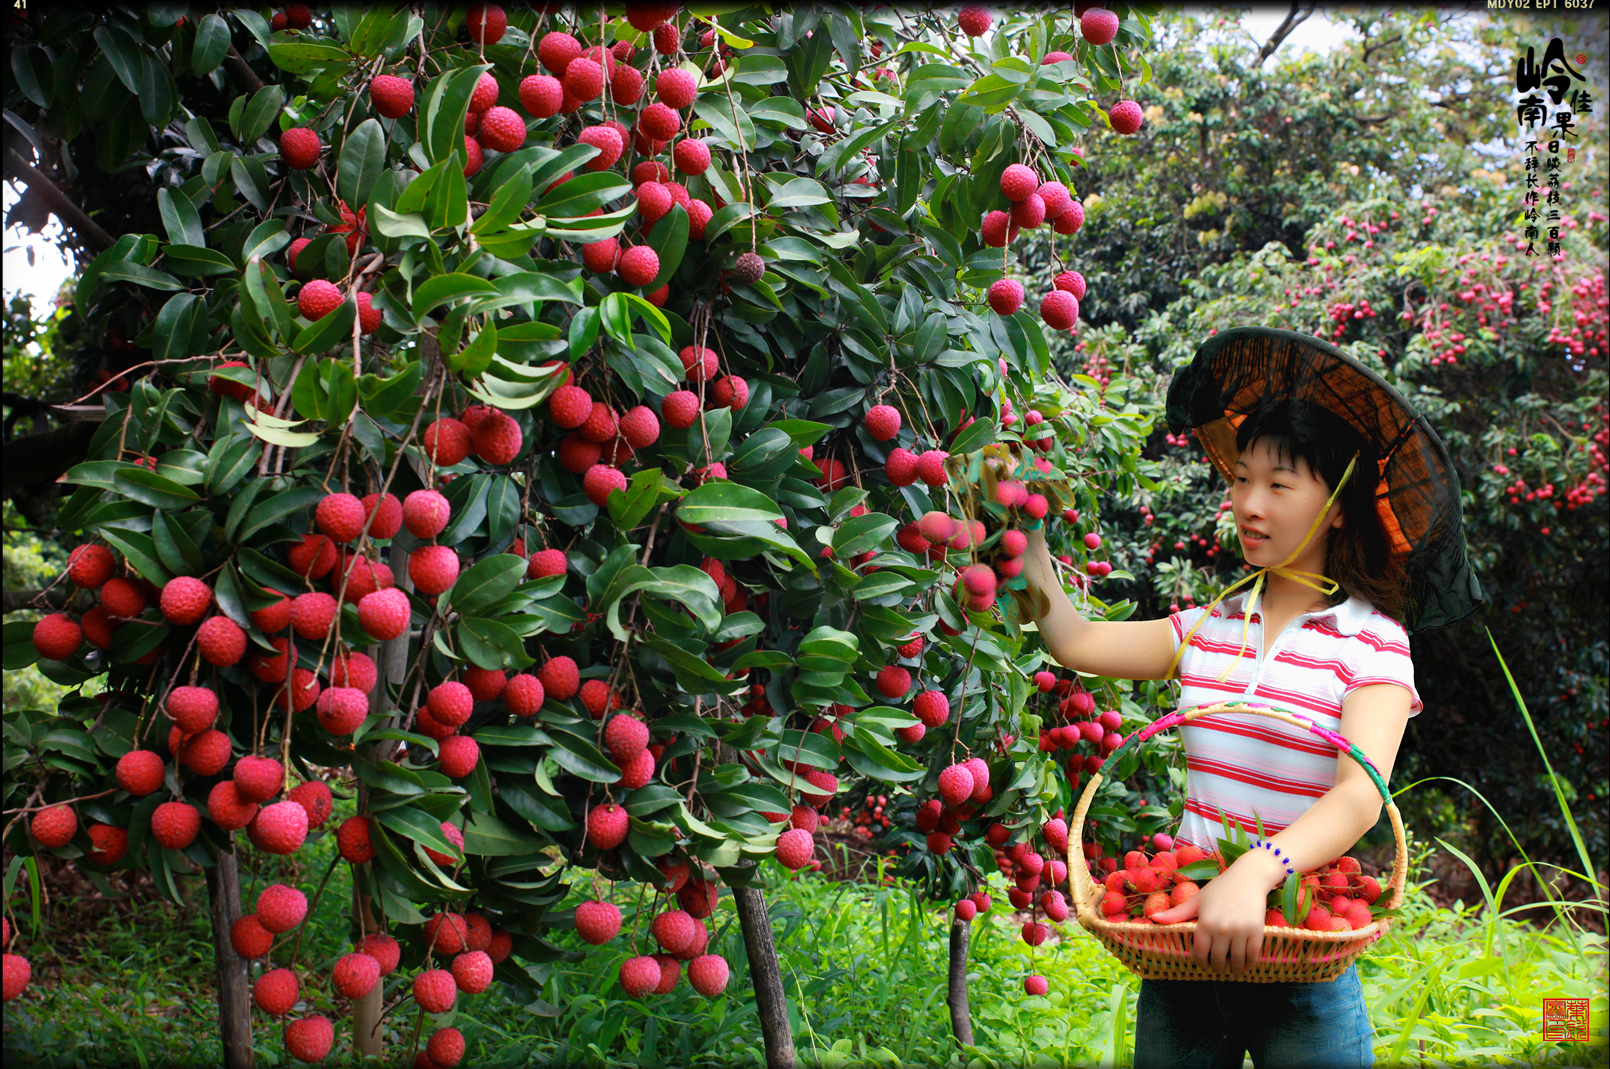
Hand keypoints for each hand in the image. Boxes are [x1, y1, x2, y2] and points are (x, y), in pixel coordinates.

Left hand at [1151, 852, 1280, 974]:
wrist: (1248, 877)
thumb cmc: (1220, 888)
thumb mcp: (1197, 899)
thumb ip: (1177, 913)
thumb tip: (1153, 918)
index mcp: (1205, 922)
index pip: (1200, 953)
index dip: (1201, 962)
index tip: (1204, 963)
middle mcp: (1221, 929)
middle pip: (1218, 960)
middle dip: (1217, 967)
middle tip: (1218, 966)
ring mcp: (1240, 931)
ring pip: (1237, 961)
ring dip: (1234, 968)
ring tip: (1232, 967)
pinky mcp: (1257, 931)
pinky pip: (1253, 955)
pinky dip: (1249, 964)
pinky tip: (1245, 964)